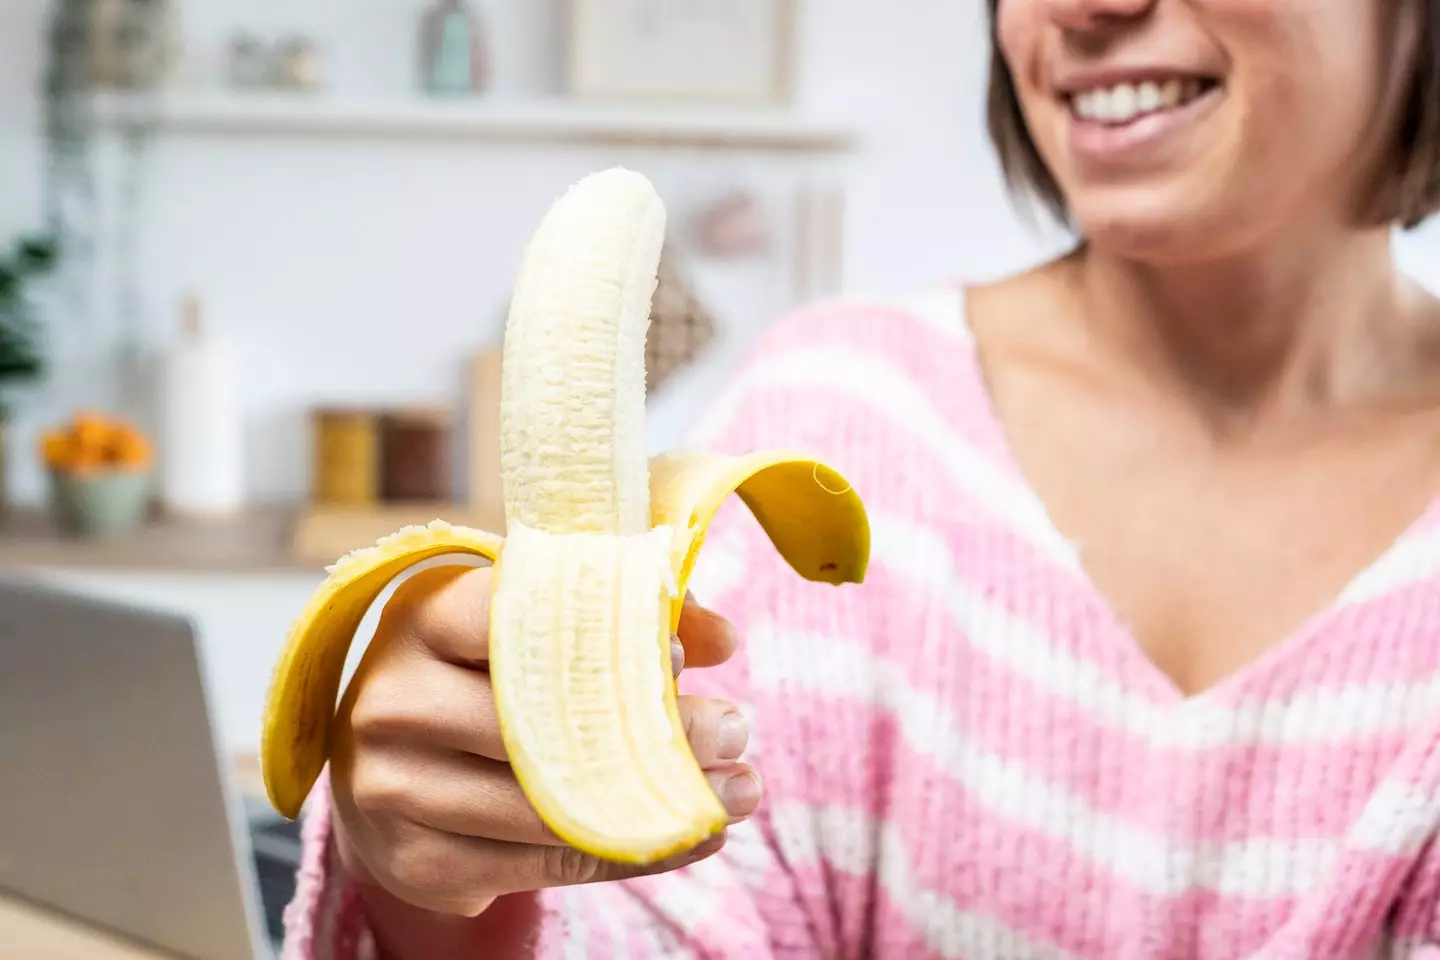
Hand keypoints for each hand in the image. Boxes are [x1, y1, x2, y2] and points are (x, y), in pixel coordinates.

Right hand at [327, 563, 759, 917]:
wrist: (381, 767)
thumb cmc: (476, 675)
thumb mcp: (525, 622)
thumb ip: (619, 614)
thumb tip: (721, 639)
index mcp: (422, 618)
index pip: (516, 617)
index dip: (603, 636)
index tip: (678, 659)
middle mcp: (396, 700)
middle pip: (542, 721)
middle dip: (655, 731)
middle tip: (736, 730)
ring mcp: (397, 788)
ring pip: (550, 805)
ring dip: (660, 801)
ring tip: (737, 789)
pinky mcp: (420, 862)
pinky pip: (546, 865)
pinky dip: (630, 853)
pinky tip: (690, 835)